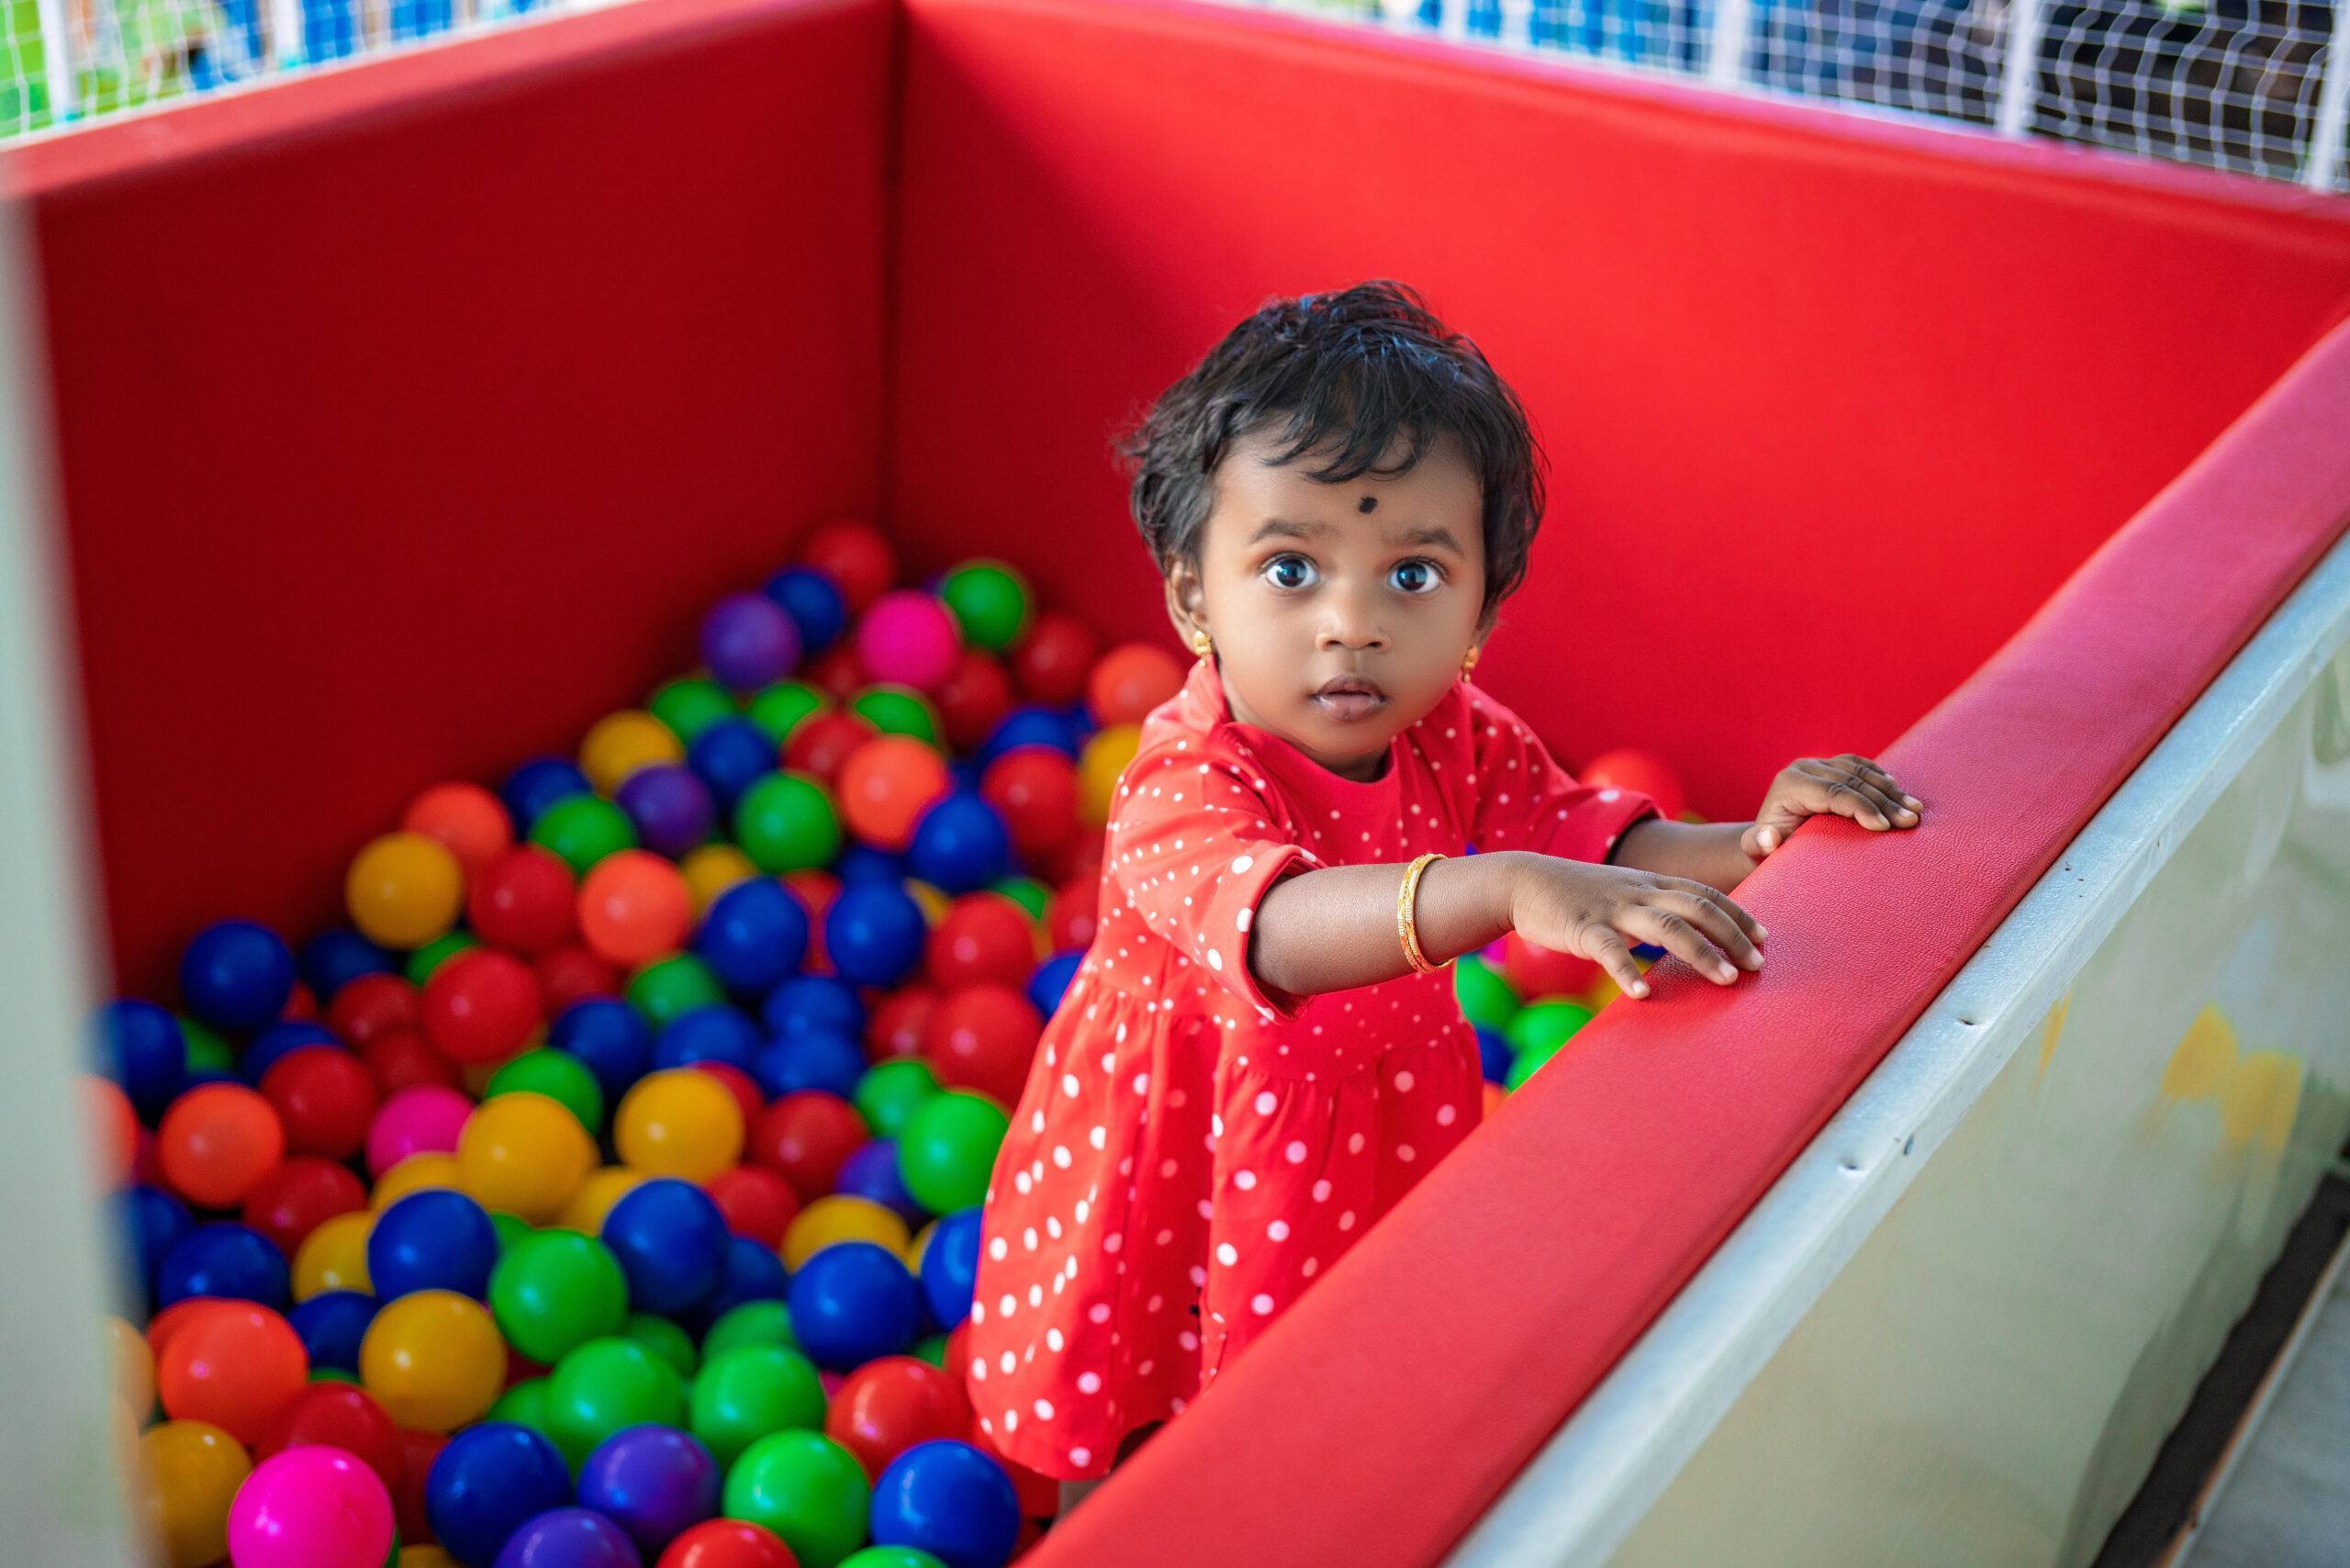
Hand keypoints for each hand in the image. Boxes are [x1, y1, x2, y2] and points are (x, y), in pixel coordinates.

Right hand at [1504, 856, 1765, 999]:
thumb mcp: (1622, 895)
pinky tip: (1641, 994)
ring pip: (1666, 925)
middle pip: (1697, 907)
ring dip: (1700, 952)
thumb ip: (1653, 912)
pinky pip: (1609, 950)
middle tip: (1756, 965)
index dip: (1737, 914)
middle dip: (1731, 935)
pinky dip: (1627, 972)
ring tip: (1724, 980)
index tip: (1763, 938)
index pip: (1704, 894)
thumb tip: (1686, 943)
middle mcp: (1639, 892)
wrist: (1523, 881)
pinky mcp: (1583, 926)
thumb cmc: (1576, 896)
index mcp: (1650, 885)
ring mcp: (1612, 908)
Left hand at [1740, 754, 1921, 858]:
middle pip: (1851, 781)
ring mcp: (1818, 764)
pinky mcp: (1831, 767)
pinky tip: (1901, 792)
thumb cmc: (1765, 851)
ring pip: (1860, 771)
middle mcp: (1803, 769)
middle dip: (1884, 801)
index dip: (1860, 807)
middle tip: (1910, 822)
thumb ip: (1756, 846)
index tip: (1884, 827)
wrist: (1767, 839)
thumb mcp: (1756, 852)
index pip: (1831, 792)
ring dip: (1891, 791)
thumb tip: (1767, 837)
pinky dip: (1882, 778)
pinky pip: (1861, 766)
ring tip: (1915, 811)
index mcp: (1789, 785)